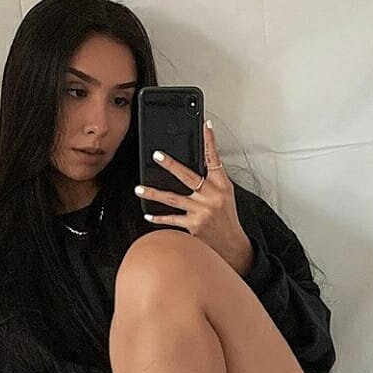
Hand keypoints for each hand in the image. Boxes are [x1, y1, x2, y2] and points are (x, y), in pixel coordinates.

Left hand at [135, 120, 253, 274]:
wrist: (233, 246)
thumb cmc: (227, 219)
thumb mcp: (226, 195)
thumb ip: (213, 180)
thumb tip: (198, 166)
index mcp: (222, 186)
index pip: (215, 159)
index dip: (210, 141)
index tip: (206, 125)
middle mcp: (211, 196)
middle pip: (188, 176)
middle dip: (170, 164)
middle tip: (157, 155)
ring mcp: (201, 211)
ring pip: (172, 199)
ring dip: (153, 193)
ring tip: (139, 188)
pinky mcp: (193, 226)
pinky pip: (171, 220)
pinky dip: (158, 218)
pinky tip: (148, 215)